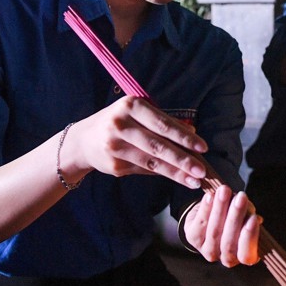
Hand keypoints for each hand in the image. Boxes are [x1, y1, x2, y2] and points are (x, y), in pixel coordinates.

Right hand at [63, 96, 208, 188]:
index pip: (162, 124)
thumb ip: (163, 121)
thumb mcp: (137, 113)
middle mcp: (121, 126)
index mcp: (130, 106)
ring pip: (153, 162)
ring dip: (177, 172)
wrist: (83, 141)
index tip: (202, 146)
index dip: (184, 137)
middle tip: (202, 169)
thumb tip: (192, 132)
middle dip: (183, 159)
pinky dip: (164, 174)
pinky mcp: (115, 166)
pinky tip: (179, 178)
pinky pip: (145, 170)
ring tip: (195, 179)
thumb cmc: (119, 122)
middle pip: (158, 145)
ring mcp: (116, 147)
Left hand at [181, 186, 260, 266]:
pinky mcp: (193, 238)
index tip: (253, 218)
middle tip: (241, 197)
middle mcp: (225, 258)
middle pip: (228, 241)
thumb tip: (253, 216)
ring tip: (225, 191)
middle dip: (235, 216)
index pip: (246, 254)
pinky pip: (199, 224)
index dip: (249, 236)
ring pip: (214, 231)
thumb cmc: (236, 219)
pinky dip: (205, 208)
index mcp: (243, 256)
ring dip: (220, 208)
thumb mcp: (247, 217)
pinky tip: (210, 196)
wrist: (214, 215)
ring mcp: (207, 250)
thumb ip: (249, 217)